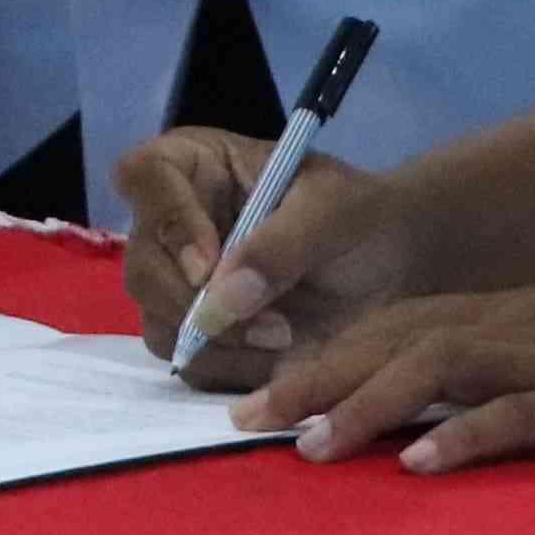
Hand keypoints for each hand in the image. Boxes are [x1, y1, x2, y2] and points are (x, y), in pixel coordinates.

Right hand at [110, 124, 420, 388]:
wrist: (392, 267)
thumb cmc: (360, 216)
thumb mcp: (334, 210)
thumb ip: (281, 244)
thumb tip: (223, 296)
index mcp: (196, 165)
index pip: (144, 177)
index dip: (167, 223)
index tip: (210, 267)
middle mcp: (175, 222)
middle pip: (142, 263)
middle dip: (198, 305)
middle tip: (271, 326)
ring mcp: (181, 282)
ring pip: (158, 320)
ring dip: (218, 344)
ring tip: (285, 341)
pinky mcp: (202, 333)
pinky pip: (189, 363)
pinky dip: (231, 369)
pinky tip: (277, 361)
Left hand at [232, 273, 534, 473]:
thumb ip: (512, 363)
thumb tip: (441, 402)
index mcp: (509, 314)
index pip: (397, 324)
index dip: (325, 352)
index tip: (261, 388)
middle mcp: (518, 326)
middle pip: (396, 339)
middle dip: (317, 376)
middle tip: (246, 418)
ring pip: (441, 368)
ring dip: (370, 404)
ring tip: (313, 444)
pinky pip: (523, 415)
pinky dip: (468, 435)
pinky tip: (423, 462)